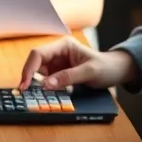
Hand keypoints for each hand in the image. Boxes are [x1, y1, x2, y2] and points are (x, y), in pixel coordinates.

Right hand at [19, 38, 137, 90]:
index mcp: (63, 45)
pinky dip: (44, 88)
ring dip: (36, 83)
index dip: (29, 68)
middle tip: (25, 92)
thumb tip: (46, 84)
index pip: (38, 54)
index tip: (25, 84)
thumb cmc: (105, 67)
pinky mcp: (60, 73)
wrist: (116, 72)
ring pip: (39, 73)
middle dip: (30, 77)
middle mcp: (57, 53)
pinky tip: (44, 95)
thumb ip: (68, 77)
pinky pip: (47, 80)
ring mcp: (58, 63)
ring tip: (34, 96)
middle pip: (36, 63)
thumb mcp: (89, 72)